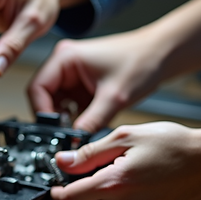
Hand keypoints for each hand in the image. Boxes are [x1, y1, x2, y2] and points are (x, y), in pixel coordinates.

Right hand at [28, 29, 166, 132]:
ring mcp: (73, 72)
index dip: (42, 113)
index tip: (54, 131)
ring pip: (56, 102)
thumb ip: (90, 123)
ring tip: (81, 128)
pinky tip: (88, 122)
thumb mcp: (114, 98)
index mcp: (65, 57)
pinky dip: (76, 116)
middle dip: (54, 118)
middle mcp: (65, 62)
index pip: (37, 89)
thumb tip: (74, 145)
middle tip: (66, 134)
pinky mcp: (82, 82)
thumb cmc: (142, 61)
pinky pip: (70, 103)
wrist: (163, 53)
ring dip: (65, 118)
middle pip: (43, 96)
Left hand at [50, 120, 200, 199]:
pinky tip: (135, 189)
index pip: (67, 199)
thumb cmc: (175, 146)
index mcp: (113, 183)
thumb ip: (89, 153)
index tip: (56, 186)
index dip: (56, 192)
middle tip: (82, 182)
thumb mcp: (127, 136)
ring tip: (118, 179)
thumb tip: (61, 162)